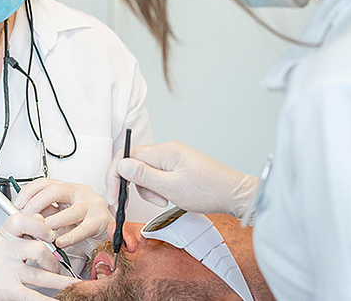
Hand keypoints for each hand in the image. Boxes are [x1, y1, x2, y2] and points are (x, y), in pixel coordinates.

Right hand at [0, 213, 74, 300]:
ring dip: (61, 281)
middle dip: (54, 261)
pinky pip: (33, 296)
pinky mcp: (6, 289)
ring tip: (71, 284)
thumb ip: (21, 232)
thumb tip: (44, 220)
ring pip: (41, 274)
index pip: (22, 220)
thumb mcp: (0, 242)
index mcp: (1, 235)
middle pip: (38, 249)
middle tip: (57, 267)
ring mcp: (4, 270)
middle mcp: (2, 250)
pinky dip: (49, 300)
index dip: (40, 225)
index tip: (51, 234)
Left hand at [13, 178, 112, 255]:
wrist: (104, 240)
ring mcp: (92, 204)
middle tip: (28, 218)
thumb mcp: (59, 217)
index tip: (18, 204)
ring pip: (69, 211)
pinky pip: (83, 228)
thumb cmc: (81, 227)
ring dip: (52, 223)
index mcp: (68, 188)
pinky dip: (69, 237)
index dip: (29, 192)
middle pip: (55, 190)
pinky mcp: (101, 219)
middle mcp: (80, 192)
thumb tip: (25, 213)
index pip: (45, 182)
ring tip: (43, 232)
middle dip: (37, 204)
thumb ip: (45, 212)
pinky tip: (60, 242)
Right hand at [105, 141, 258, 219]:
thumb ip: (143, 176)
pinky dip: (158, 188)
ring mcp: (174, 157)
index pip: (126, 156)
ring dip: (148, 189)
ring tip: (164, 200)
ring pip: (146, 171)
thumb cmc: (208, 191)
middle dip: (134, 184)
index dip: (115, 175)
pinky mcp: (179, 165)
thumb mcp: (171, 188)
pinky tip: (170, 196)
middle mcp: (167, 150)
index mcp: (164, 151)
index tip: (114, 194)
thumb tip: (120, 165)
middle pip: (135, 163)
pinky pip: (158, 174)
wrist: (236, 195)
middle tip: (143, 201)